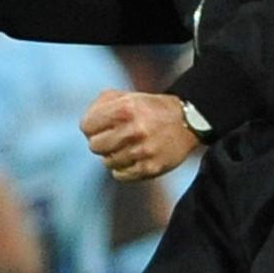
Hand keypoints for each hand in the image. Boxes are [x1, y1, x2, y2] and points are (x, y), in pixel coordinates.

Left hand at [79, 90, 198, 182]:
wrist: (188, 122)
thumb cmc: (149, 109)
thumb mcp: (126, 97)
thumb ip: (101, 106)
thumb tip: (86, 127)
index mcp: (125, 108)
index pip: (86, 126)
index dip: (91, 127)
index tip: (99, 128)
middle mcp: (134, 129)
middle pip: (94, 146)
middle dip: (101, 142)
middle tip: (113, 138)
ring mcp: (143, 151)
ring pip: (107, 162)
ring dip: (113, 156)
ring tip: (126, 147)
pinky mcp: (150, 168)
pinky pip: (120, 175)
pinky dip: (122, 168)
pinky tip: (132, 158)